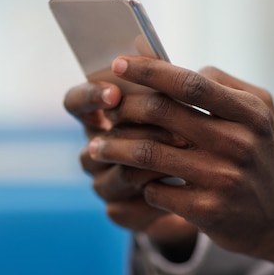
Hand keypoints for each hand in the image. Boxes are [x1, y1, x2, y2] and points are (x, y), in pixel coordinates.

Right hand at [63, 81, 197, 260]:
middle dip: (144, 134)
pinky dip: (164, 194)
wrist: (198, 191)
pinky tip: (187, 187)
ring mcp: (103, 184)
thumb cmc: (184, 135)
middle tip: (181, 132)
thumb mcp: (178, 107)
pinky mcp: (119, 212)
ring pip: (122, 173)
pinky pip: (134, 205)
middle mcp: (93, 152)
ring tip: (191, 157)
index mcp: (99, 119)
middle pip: (101, 142)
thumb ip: (164, 88)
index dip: (90, 96)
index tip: (115, 93)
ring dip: (159, 164)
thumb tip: (162, 62)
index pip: (76, 103)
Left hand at [87, 56, 273, 274]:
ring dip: (115, 148)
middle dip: (123, 109)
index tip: (117, 65)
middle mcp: (238, 143)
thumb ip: (223, 86)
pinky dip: (139, 183)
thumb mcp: (260, 115)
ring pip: (148, 154)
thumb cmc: (263, 158)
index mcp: (250, 112)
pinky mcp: (207, 211)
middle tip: (105, 112)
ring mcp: (222, 179)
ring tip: (96, 148)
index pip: (190, 83)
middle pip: (161, 114)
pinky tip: (135, 181)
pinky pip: (154, 190)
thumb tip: (172, 69)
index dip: (149, 71)